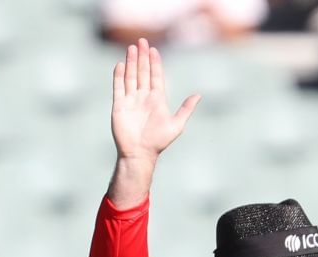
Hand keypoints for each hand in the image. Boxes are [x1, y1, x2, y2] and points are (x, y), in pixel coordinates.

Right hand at [111, 38, 199, 165]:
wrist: (140, 154)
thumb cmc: (159, 142)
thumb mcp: (177, 125)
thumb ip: (186, 109)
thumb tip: (198, 95)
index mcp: (157, 99)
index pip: (155, 76)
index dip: (155, 63)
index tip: (154, 50)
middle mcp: (143, 97)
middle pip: (142, 72)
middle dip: (142, 57)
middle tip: (142, 42)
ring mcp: (131, 100)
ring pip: (131, 76)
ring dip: (131, 62)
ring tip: (131, 48)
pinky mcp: (119, 106)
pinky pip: (118, 87)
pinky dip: (119, 76)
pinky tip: (121, 65)